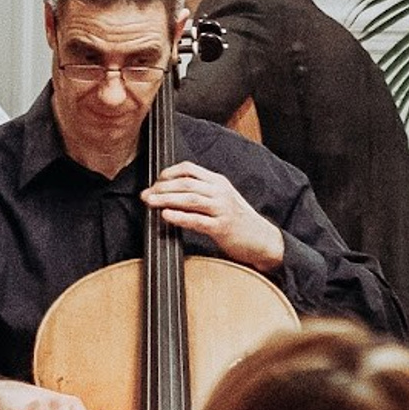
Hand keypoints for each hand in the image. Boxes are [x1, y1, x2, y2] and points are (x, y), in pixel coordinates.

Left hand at [143, 161, 285, 271]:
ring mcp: (222, 209)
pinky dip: (180, 217)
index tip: (155, 182)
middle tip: (145, 194)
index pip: (189, 169)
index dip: (169, 173)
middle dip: (162, 187)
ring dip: (166, 199)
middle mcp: (220, 192)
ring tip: (150, 202)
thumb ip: (204, 192)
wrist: (263, 240)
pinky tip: (167, 215)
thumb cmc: (240, 221)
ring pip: (189, 199)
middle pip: (186, 183)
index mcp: (219, 182)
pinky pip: (197, 220)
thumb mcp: (224, 199)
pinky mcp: (222, 228)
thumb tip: (174, 192)